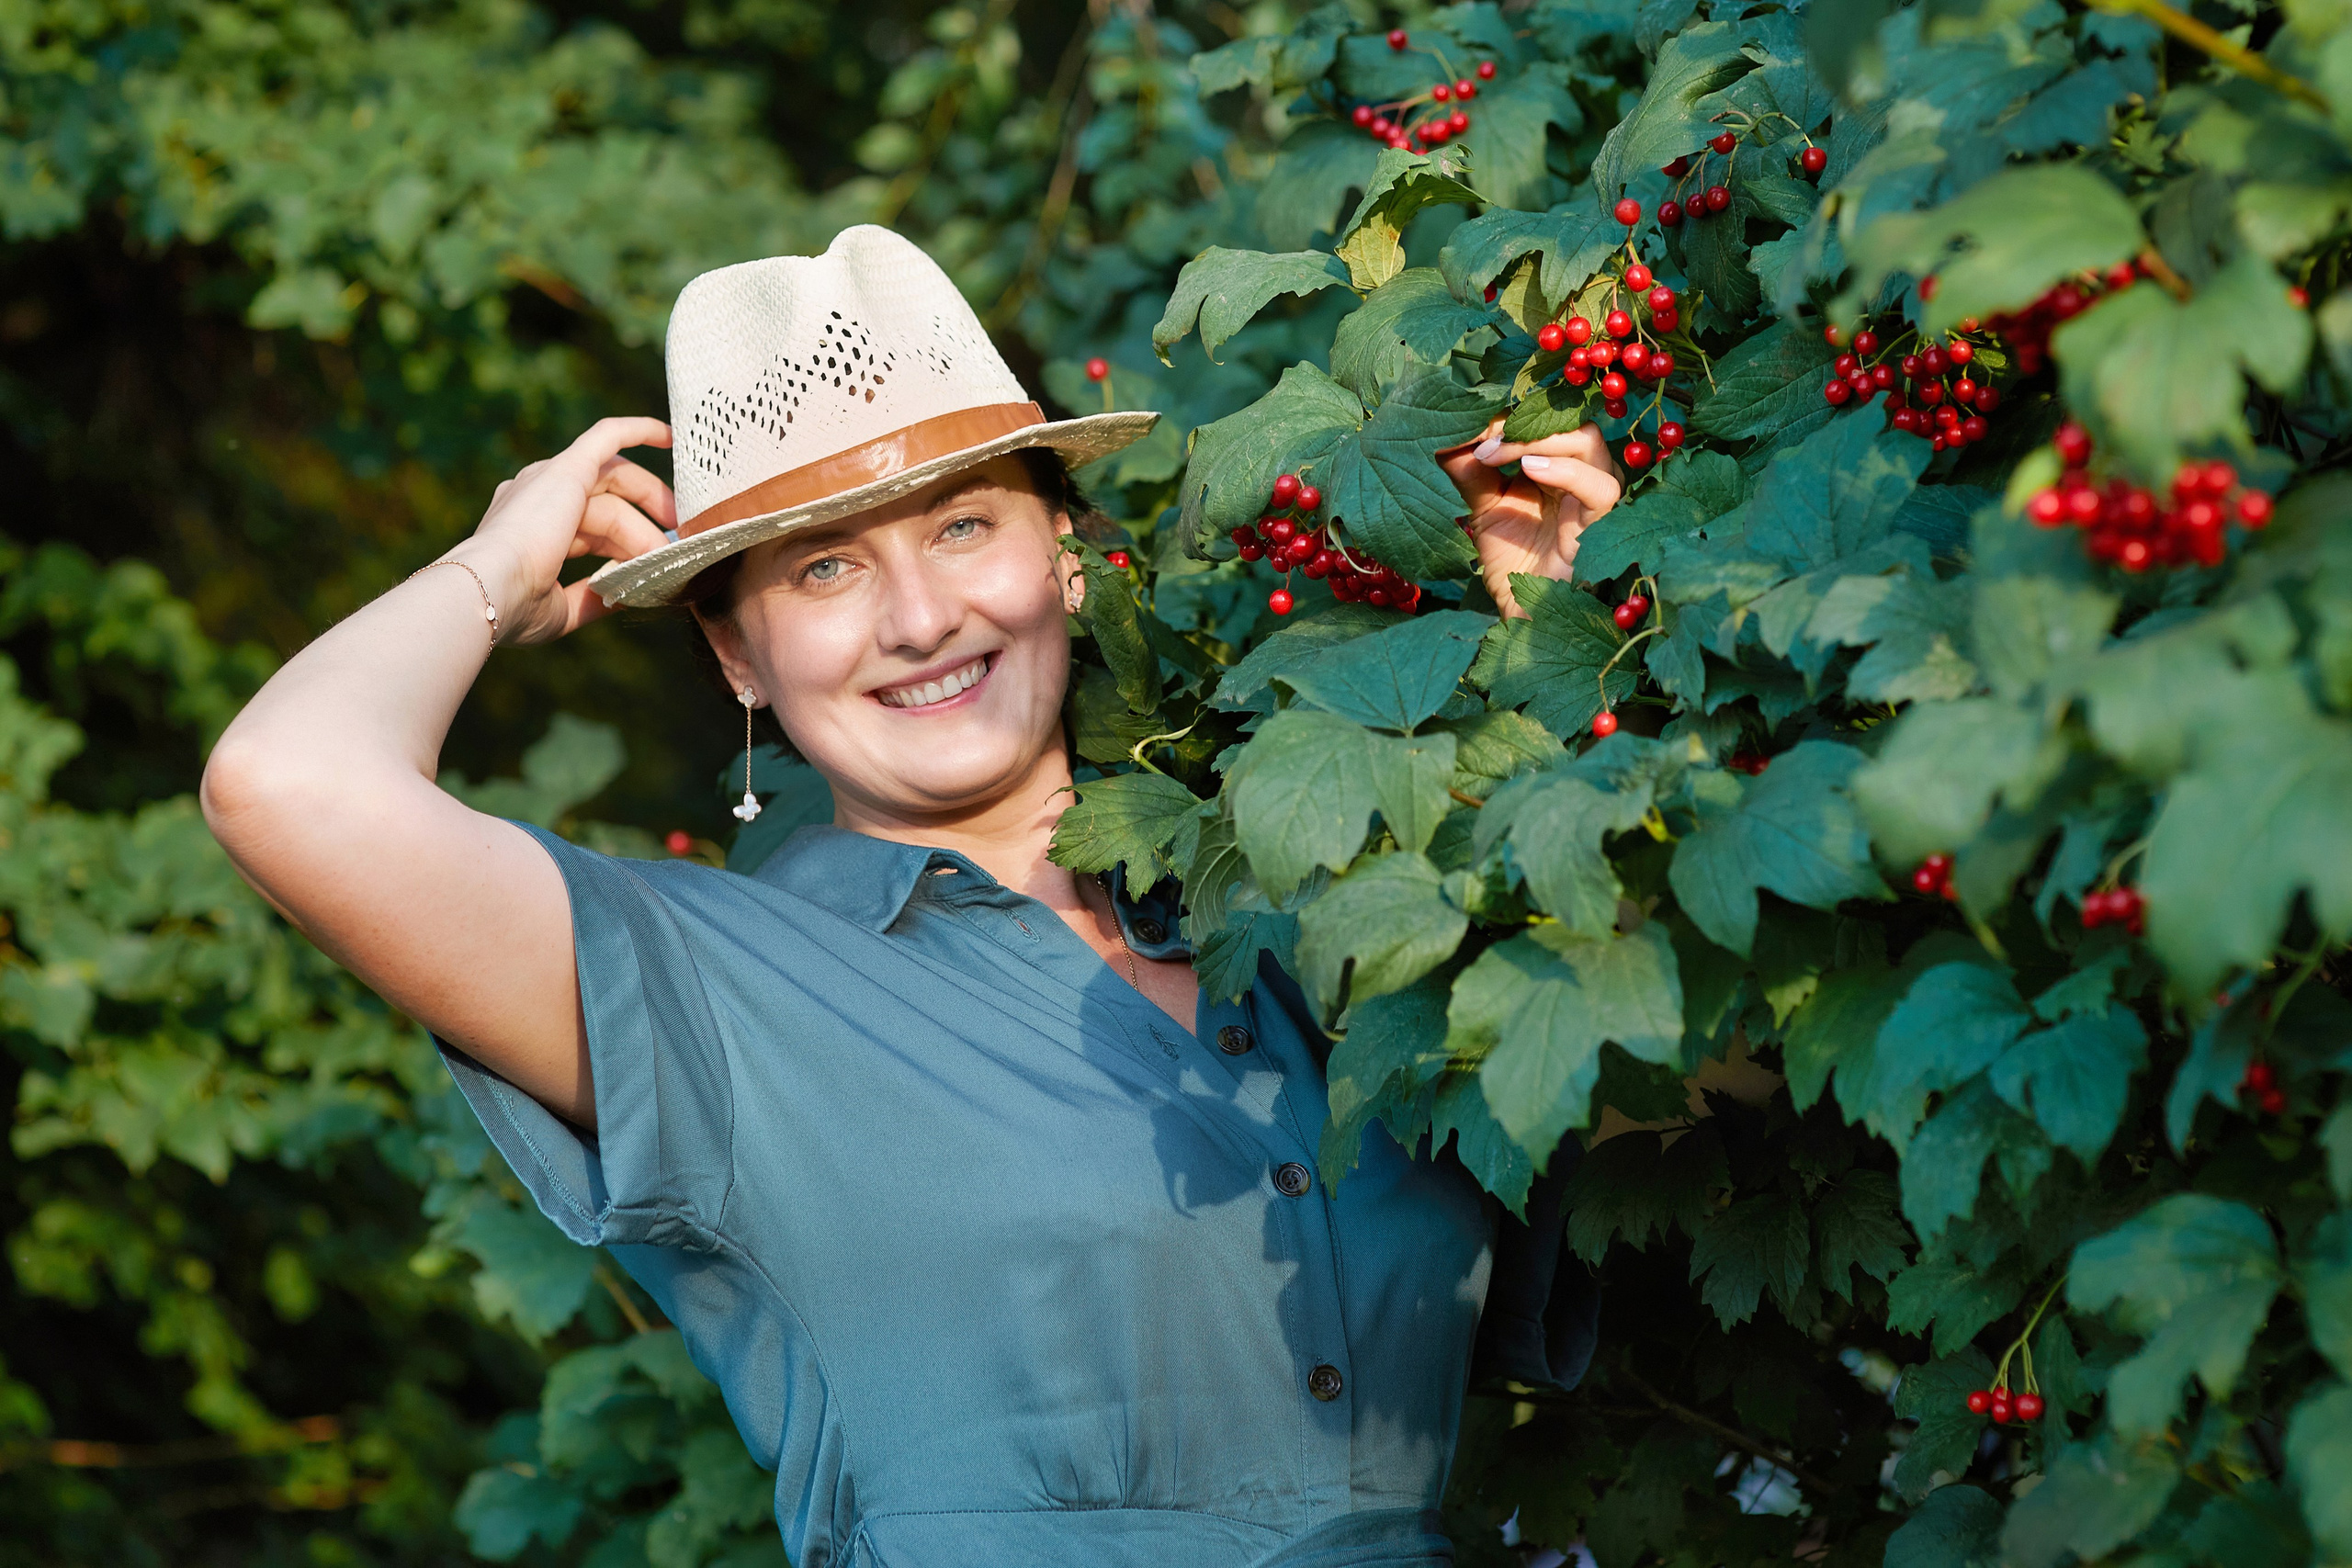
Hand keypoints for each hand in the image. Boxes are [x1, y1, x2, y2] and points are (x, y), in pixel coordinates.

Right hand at [450, 417, 676, 643]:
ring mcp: (549, 478)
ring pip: (615, 485)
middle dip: (646, 519)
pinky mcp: (567, 468)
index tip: (655, 560)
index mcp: (530, 526)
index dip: (628, 543)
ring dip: (651, 509)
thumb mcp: (560, 609)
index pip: (591, 527)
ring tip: (678, 539)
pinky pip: (607, 436)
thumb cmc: (514, 607)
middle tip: (679, 540)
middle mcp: (537, 494)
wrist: (489, 588)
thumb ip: (590, 598)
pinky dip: (638, 430)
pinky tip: (671, 436)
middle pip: (608, 499)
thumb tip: (621, 595)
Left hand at [1438, 419, 1621, 617]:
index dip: (1511, 415)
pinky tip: (1529, 470)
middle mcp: (1582, 473)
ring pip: (1590, 443)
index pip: (1547, 419)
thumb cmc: (1511, 559)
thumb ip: (1470, 471)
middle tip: (1484, 439)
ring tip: (1498, 452)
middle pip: (1571, 421)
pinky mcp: (1602, 524)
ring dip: (1541, 440)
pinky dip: (1566, 470)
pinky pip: (1600, 487)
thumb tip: (1449, 436)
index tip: (1470, 427)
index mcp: (1558, 463)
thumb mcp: (1483, 508)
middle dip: (1524, 423)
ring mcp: (1594, 497)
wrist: (1522, 611)